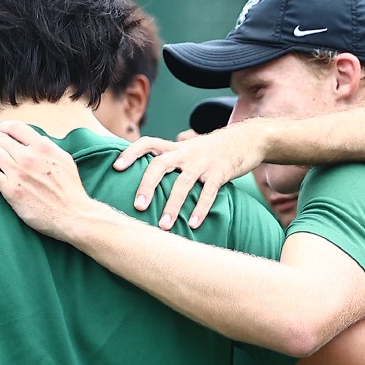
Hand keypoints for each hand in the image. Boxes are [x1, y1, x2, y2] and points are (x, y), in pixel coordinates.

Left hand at [0, 123, 105, 242]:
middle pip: (0, 137)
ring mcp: (19, 173)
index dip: (2, 126)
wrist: (73, 215)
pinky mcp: (11, 190)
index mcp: (43, 147)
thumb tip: (39, 140)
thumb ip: (49, 148)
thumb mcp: (64, 160)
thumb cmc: (70, 190)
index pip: (15, 128)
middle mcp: (29, 157)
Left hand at [110, 120, 269, 229]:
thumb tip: (146, 165)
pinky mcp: (221, 173)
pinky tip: (194, 224)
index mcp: (175, 148)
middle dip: (147, 186)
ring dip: (172, 206)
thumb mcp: (189, 147)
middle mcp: (186, 153)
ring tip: (164, 226)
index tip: (116, 167)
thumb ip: (170, 155)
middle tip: (137, 207)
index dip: (130, 153)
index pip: (147, 143)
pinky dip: (201, 208)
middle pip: (160, 165)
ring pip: (183, 183)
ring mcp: (203, 163)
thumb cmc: (212, 148)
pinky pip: (209, 192)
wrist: (248, 138)